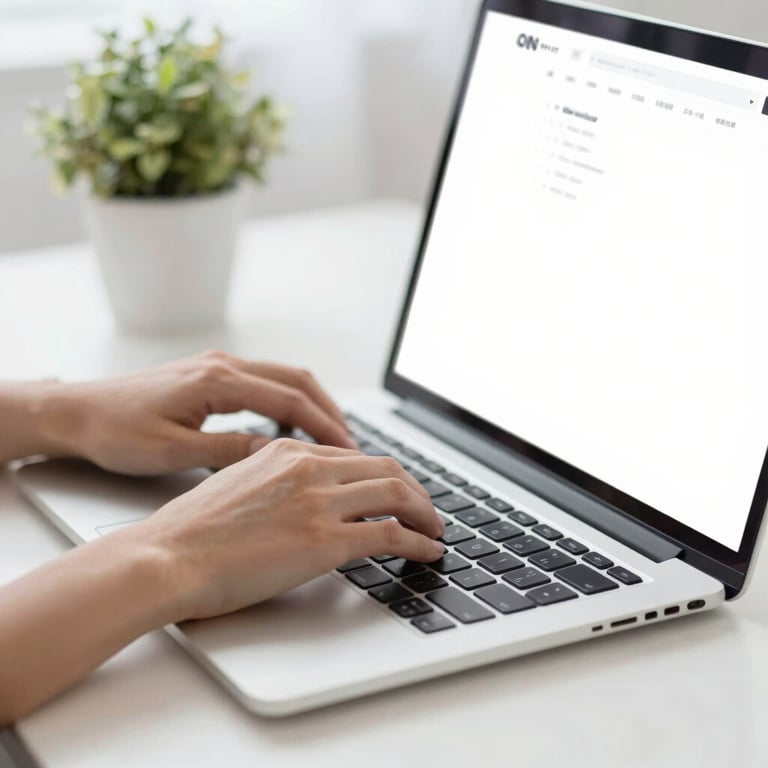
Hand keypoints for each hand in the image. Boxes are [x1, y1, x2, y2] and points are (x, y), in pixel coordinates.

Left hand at [38, 350, 354, 474]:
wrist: (77, 411)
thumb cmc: (115, 431)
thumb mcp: (172, 451)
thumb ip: (228, 451)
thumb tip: (275, 455)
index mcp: (217, 380)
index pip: (290, 400)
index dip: (324, 426)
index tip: (348, 451)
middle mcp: (223, 365)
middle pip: (297, 380)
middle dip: (329, 411)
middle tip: (350, 445)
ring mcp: (218, 366)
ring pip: (284, 378)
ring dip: (312, 405)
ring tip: (330, 437)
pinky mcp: (211, 374)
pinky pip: (265, 382)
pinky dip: (289, 401)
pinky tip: (290, 427)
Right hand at [139, 439, 445, 619]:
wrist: (166, 556)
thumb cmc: (189, 531)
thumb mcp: (236, 483)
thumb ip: (275, 481)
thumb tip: (300, 498)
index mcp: (286, 452)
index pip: (355, 457)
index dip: (385, 475)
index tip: (397, 492)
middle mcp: (308, 468)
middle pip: (386, 469)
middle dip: (414, 491)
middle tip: (426, 511)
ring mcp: (318, 502)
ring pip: (397, 494)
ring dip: (425, 514)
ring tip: (435, 531)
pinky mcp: (325, 540)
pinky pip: (390, 535)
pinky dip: (418, 542)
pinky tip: (427, 552)